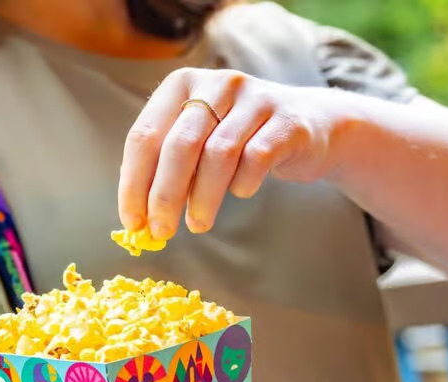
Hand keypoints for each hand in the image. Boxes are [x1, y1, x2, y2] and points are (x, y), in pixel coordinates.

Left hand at [118, 67, 346, 240]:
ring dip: (203, 198)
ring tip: (198, 225)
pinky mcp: (286, 121)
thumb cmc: (243, 139)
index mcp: (182, 85)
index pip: (145, 136)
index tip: (133, 221)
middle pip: (180, 146)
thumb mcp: (201, 141)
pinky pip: (256, 159)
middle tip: (161, 231)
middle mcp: (217, 84)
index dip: (134, 183)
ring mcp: (254, 99)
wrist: (314, 126)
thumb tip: (140, 218)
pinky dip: (242, 184)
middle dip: (165, 195)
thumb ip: (169, 168)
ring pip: (218, 154)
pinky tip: (241, 193)